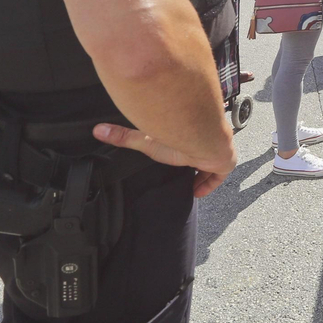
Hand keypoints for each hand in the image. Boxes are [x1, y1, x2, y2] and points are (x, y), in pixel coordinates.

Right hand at [93, 123, 237, 197]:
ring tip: (189, 184)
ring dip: (201, 172)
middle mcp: (202, 140)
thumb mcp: (147, 140)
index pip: (184, 140)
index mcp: (186, 134)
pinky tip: (198, 193)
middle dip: (192, 162)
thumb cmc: (176, 134)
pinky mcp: (225, 162)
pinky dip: (210, 184)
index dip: (179, 151)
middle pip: (199, 152)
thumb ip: (124, 136)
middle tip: (181, 173)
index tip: (174, 159)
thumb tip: (96, 129)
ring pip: (211, 163)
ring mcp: (216, 151)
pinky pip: (220, 175)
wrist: (205, 137)